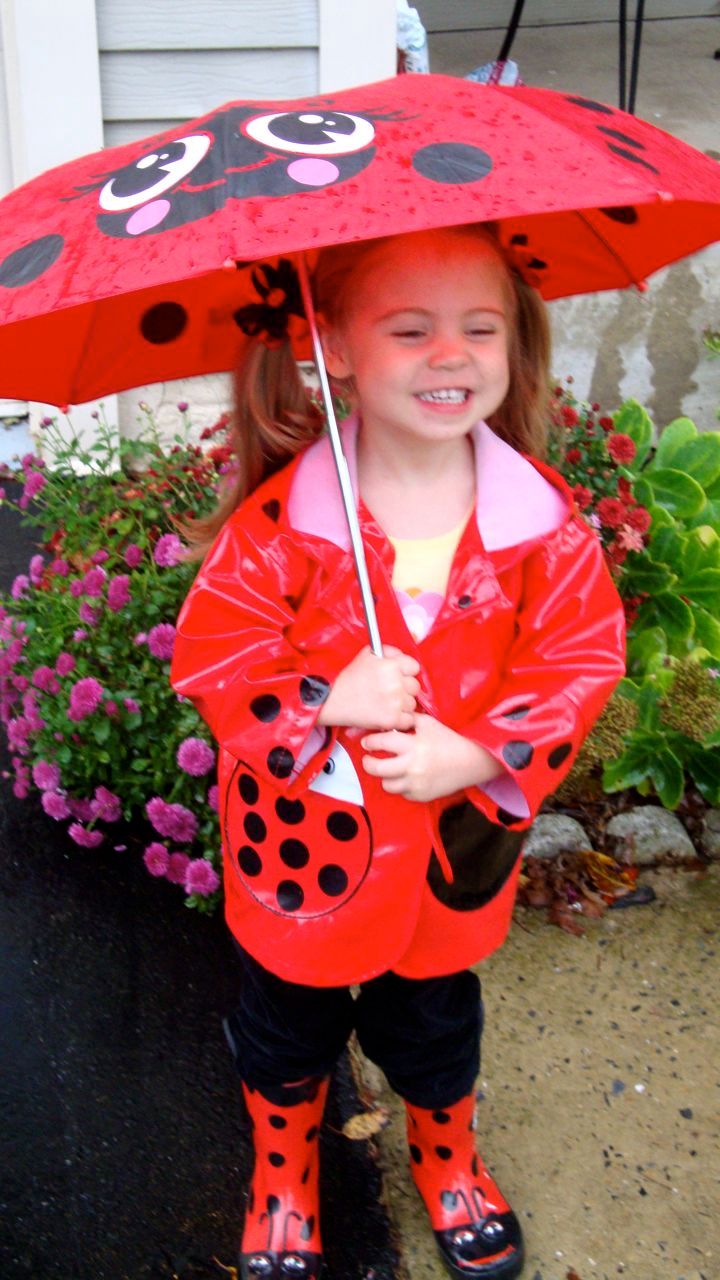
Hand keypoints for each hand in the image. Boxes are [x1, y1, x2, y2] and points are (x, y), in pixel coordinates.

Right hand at [317, 645, 420, 730]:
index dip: (406, 671)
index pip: (415, 667)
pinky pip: (408, 720)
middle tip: (389, 691)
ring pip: (412, 704)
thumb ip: (390, 651)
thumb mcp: (367, 654)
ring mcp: (394, 703)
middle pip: (415, 687)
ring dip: (402, 705)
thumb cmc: (349, 678)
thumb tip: (404, 656)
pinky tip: (387, 714)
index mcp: (390, 665)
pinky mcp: (391, 720)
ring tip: (384, 703)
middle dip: (404, 689)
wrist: (332, 700)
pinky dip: (400, 719)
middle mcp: (395, 683)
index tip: (399, 676)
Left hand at [361, 713, 501, 801]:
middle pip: (377, 768)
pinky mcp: (421, 796)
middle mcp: (412, 766)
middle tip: (368, 759)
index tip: (367, 742)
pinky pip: (402, 793)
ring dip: (385, 776)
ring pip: (387, 784)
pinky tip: (408, 777)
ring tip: (389, 769)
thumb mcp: (428, 723)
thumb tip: (387, 718)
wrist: (470, 761)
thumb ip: (407, 719)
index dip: (370, 741)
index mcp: (413, 745)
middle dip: (367, 763)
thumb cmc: (448, 740)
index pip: (381, 743)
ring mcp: (416, 784)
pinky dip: (402, 785)